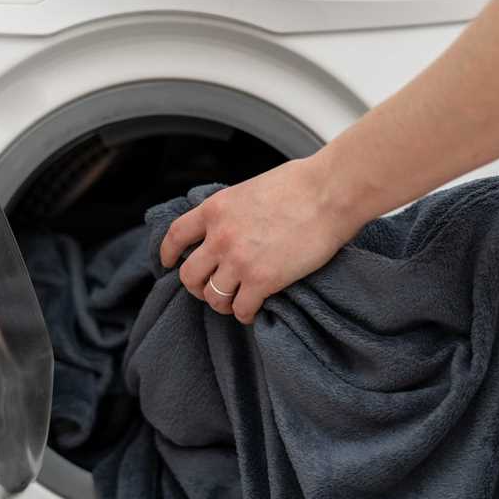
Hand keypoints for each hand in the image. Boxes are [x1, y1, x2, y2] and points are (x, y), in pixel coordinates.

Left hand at [160, 157, 362, 323]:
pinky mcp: (263, 280)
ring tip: (236, 302)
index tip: (169, 263)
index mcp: (215, 209)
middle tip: (210, 289)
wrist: (330, 193)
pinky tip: (255, 310)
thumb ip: (233, 210)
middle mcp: (220, 236)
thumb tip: (234, 225)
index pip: (176, 236)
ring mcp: (239, 260)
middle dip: (197, 286)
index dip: (168, 254)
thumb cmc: (302, 184)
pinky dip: (245, 314)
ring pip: (212, 297)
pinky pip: (241, 309)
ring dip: (223, 303)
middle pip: (188, 275)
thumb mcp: (251, 189)